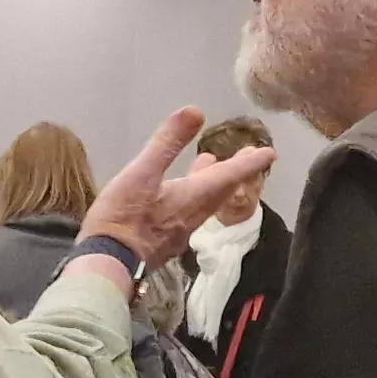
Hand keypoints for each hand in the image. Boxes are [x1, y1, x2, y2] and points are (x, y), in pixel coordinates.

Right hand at [78, 108, 277, 275]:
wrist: (106, 266)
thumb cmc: (122, 217)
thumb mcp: (141, 173)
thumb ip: (167, 143)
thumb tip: (196, 111)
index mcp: (192, 197)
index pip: (229, 176)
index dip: (249, 163)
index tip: (270, 153)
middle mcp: (193, 216)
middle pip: (221, 190)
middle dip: (236, 171)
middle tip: (250, 156)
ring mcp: (179, 232)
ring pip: (205, 203)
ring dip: (214, 183)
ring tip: (212, 165)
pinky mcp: (165, 242)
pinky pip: (190, 213)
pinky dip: (195, 196)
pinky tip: (182, 194)